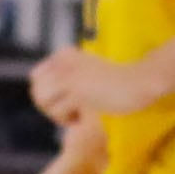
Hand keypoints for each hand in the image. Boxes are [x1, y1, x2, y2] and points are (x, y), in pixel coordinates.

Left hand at [29, 48, 166, 123]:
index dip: (47, 94)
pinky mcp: (78, 91)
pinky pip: (58, 111)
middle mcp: (64, 62)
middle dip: (48, 106)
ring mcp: (70, 76)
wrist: (139, 82)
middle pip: (37, 90)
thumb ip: (66, 76)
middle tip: (68, 111)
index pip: (36, 77)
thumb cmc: (116, 82)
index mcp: (65, 54)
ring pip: (43, 101)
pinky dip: (68, 120)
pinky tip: (82, 118)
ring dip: (56, 114)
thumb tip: (38, 94)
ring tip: (74, 115)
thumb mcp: (86, 71)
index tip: (65, 100)